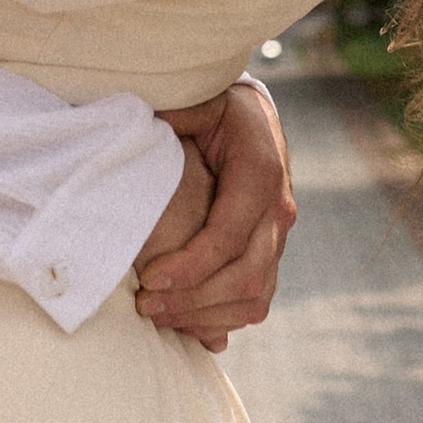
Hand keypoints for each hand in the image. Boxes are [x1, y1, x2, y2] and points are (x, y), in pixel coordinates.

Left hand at [136, 78, 295, 351]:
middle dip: (192, 299)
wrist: (252, 119)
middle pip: (243, 276)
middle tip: (145, 304)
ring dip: (204, 316)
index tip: (148, 278)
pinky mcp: (270, 255)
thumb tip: (150, 118)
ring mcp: (278, 237)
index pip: (229, 236)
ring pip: (254, 298)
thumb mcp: (200, 100)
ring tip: (157, 315)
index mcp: (261, 173)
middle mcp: (278, 210)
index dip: (190, 265)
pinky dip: (221, 319)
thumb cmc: (216, 110)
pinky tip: (183, 321)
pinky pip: (255, 302)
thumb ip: (179, 111)